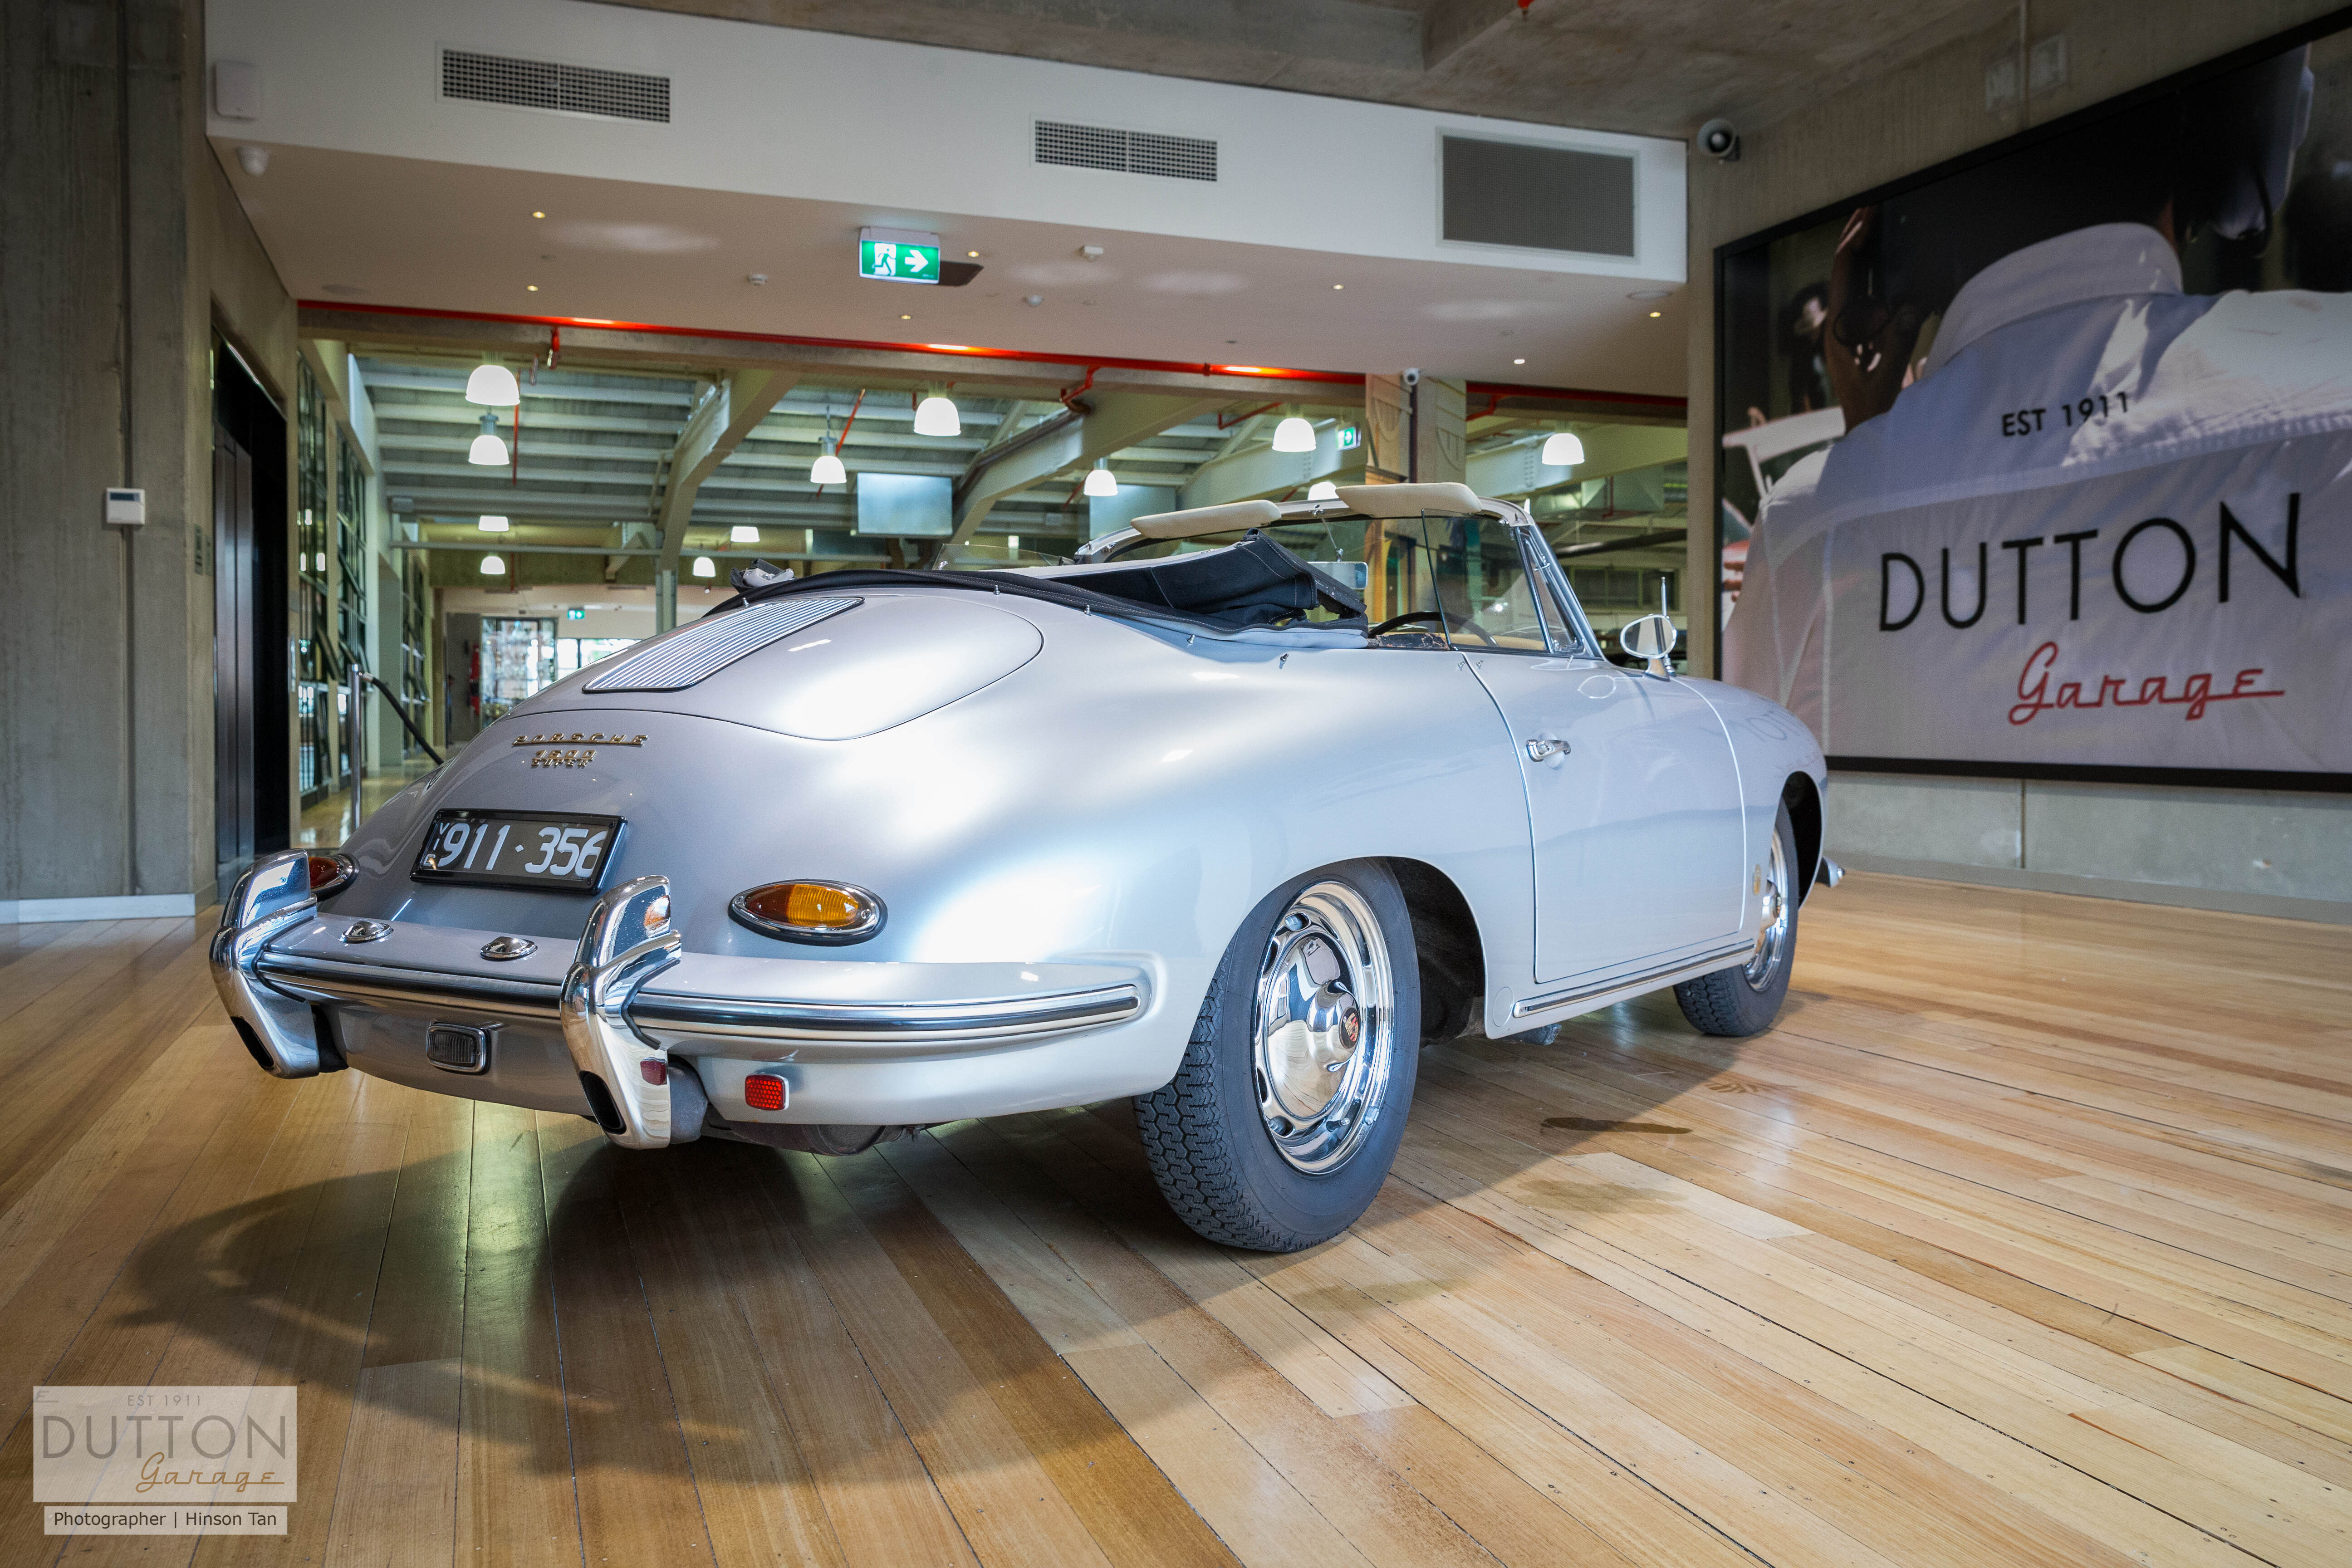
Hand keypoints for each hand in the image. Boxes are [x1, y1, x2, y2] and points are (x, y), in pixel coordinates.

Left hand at [1825, 206, 1919, 430]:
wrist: (1869, 434)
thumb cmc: (1874, 414)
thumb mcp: (1885, 382)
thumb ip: (1897, 347)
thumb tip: (1909, 308)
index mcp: (1838, 334)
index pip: (1842, 278)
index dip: (1853, 245)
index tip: (1867, 219)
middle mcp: (1840, 327)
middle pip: (1843, 272)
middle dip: (1854, 238)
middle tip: (1868, 206)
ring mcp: (1851, 330)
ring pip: (1854, 281)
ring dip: (1864, 251)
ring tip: (1875, 221)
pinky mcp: (1864, 336)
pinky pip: (1868, 296)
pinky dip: (1876, 273)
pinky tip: (1887, 258)